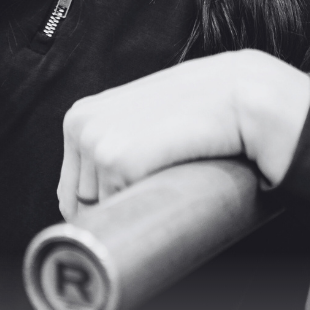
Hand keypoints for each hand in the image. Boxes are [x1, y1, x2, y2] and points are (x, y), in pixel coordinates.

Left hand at [57, 49, 309, 219]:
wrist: (239, 95)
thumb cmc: (198, 109)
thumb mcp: (143, 118)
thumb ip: (118, 145)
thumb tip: (103, 203)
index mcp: (80, 117)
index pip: (71, 194)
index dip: (103, 211)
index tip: (134, 208)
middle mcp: (81, 128)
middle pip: (85, 208)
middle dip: (120, 212)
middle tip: (160, 188)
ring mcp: (97, 144)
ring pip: (106, 213)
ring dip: (138, 210)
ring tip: (171, 176)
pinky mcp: (119, 161)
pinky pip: (127, 211)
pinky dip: (152, 209)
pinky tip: (173, 181)